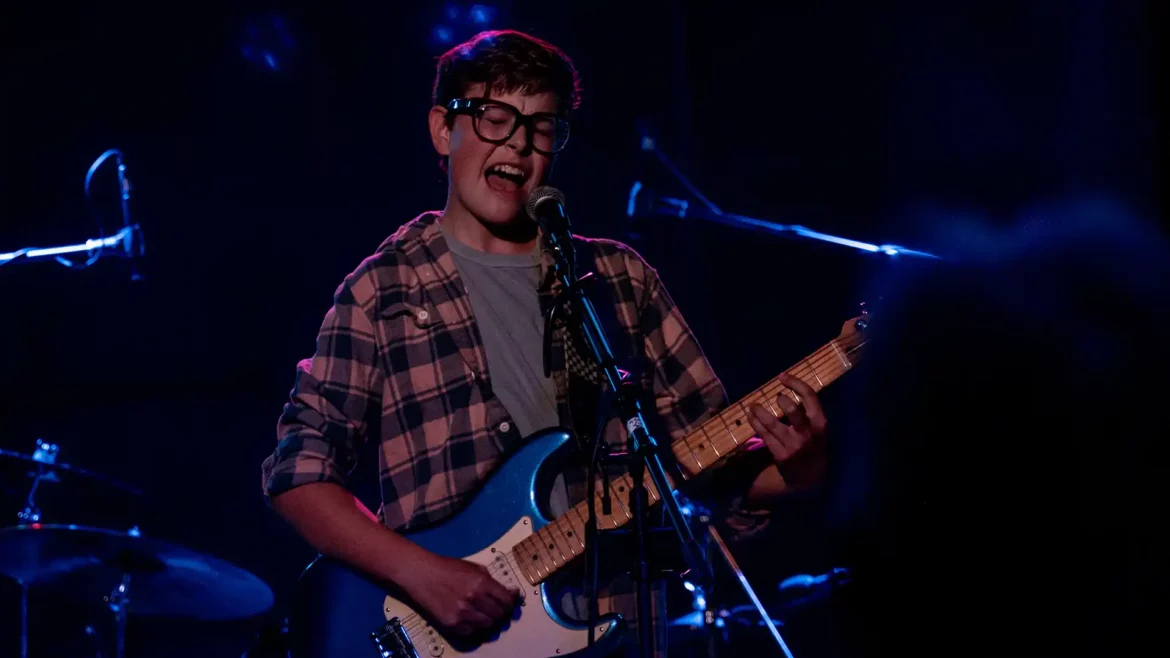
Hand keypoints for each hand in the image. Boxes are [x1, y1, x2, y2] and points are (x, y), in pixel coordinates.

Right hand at [402, 553, 519, 634]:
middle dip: (500, 612)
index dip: (510, 603)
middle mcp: (473, 599)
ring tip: (482, 613)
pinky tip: (470, 617)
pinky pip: (472, 632)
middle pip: (498, 615)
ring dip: (488, 620)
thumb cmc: (448, 568)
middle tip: (496, 608)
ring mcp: (462, 614)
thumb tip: (511, 593)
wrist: (421, 575)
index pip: (506, 600)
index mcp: (481, 582)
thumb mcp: (474, 568)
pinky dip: (474, 626)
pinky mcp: (451, 624)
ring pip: (487, 625)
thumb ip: (492, 581)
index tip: (508, 603)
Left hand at [748, 372, 827, 462]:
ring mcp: (793, 445)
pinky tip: (750, 416)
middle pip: (793, 410)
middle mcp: (808, 434)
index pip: (810, 397)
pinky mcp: (780, 455)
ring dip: (759, 411)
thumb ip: (809, 413)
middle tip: (774, 396)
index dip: (795, 383)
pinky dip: (755, 422)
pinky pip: (764, 434)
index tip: (782, 377)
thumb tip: (791, 388)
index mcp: (820, 424)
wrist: (809, 480)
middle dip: (781, 400)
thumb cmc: (813, 448)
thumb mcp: (819, 431)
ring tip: (753, 405)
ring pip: (771, 423)